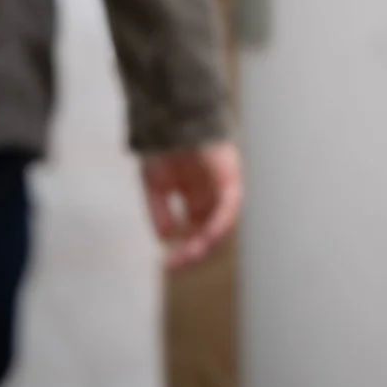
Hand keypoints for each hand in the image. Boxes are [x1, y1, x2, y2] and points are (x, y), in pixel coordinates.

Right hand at [139, 142, 241, 269]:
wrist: (168, 120)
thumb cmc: (163, 149)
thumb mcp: (155, 186)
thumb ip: (160, 212)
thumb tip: (167, 237)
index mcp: (197, 200)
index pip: (196, 234)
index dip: (184, 252)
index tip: (167, 267)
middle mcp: (213, 197)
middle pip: (211, 234)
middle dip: (194, 253)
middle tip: (176, 266)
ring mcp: (222, 187)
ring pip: (223, 224)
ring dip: (207, 243)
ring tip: (190, 256)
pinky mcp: (230, 176)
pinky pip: (230, 205)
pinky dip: (221, 221)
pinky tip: (208, 235)